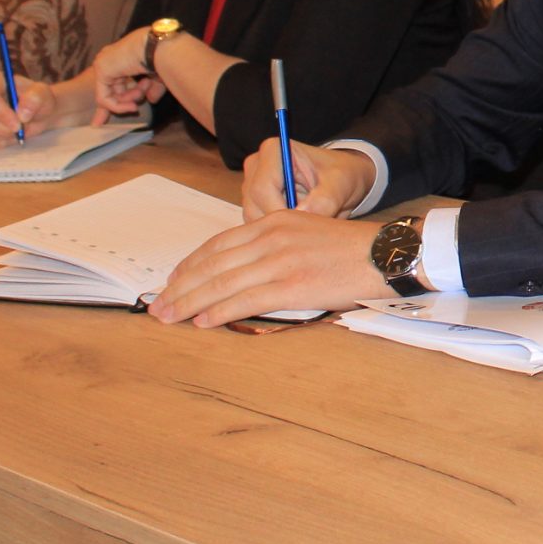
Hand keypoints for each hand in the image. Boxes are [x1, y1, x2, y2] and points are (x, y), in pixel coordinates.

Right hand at [0, 67, 91, 143]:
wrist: (40, 113)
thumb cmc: (40, 98)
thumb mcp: (43, 94)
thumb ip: (35, 98)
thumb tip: (21, 114)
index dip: (2, 111)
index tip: (19, 121)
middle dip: (2, 125)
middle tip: (21, 129)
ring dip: (5, 133)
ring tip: (21, 129)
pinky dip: (4, 139)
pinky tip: (14, 133)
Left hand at [86, 28, 166, 118]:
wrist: (160, 48)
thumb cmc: (163, 57)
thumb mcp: (158, 78)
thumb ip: (152, 88)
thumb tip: (152, 100)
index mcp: (124, 58)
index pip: (114, 82)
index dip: (115, 100)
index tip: (101, 121)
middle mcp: (112, 59)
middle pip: (108, 90)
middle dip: (118, 106)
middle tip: (129, 113)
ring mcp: (104, 63)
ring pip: (110, 95)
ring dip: (129, 100)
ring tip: (143, 93)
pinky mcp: (101, 69)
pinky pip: (104, 98)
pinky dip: (118, 106)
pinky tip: (132, 105)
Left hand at [150, 210, 384, 327]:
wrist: (385, 253)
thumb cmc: (350, 249)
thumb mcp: (306, 232)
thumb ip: (275, 246)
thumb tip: (246, 273)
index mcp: (273, 222)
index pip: (219, 244)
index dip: (191, 264)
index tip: (173, 280)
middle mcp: (271, 237)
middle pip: (213, 264)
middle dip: (180, 287)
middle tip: (157, 305)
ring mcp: (279, 261)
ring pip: (221, 283)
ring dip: (190, 302)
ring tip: (169, 318)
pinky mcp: (291, 285)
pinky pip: (244, 300)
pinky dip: (219, 312)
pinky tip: (202, 322)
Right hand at [241, 138, 370, 220]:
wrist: (342, 180)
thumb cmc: (342, 174)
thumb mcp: (341, 183)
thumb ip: (325, 198)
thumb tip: (303, 213)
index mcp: (274, 151)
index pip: (263, 188)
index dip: (280, 212)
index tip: (304, 227)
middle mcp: (256, 166)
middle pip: (254, 205)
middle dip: (280, 224)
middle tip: (308, 230)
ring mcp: (251, 186)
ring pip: (253, 218)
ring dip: (278, 229)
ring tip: (307, 225)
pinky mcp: (254, 203)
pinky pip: (257, 225)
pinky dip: (276, 232)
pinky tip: (298, 229)